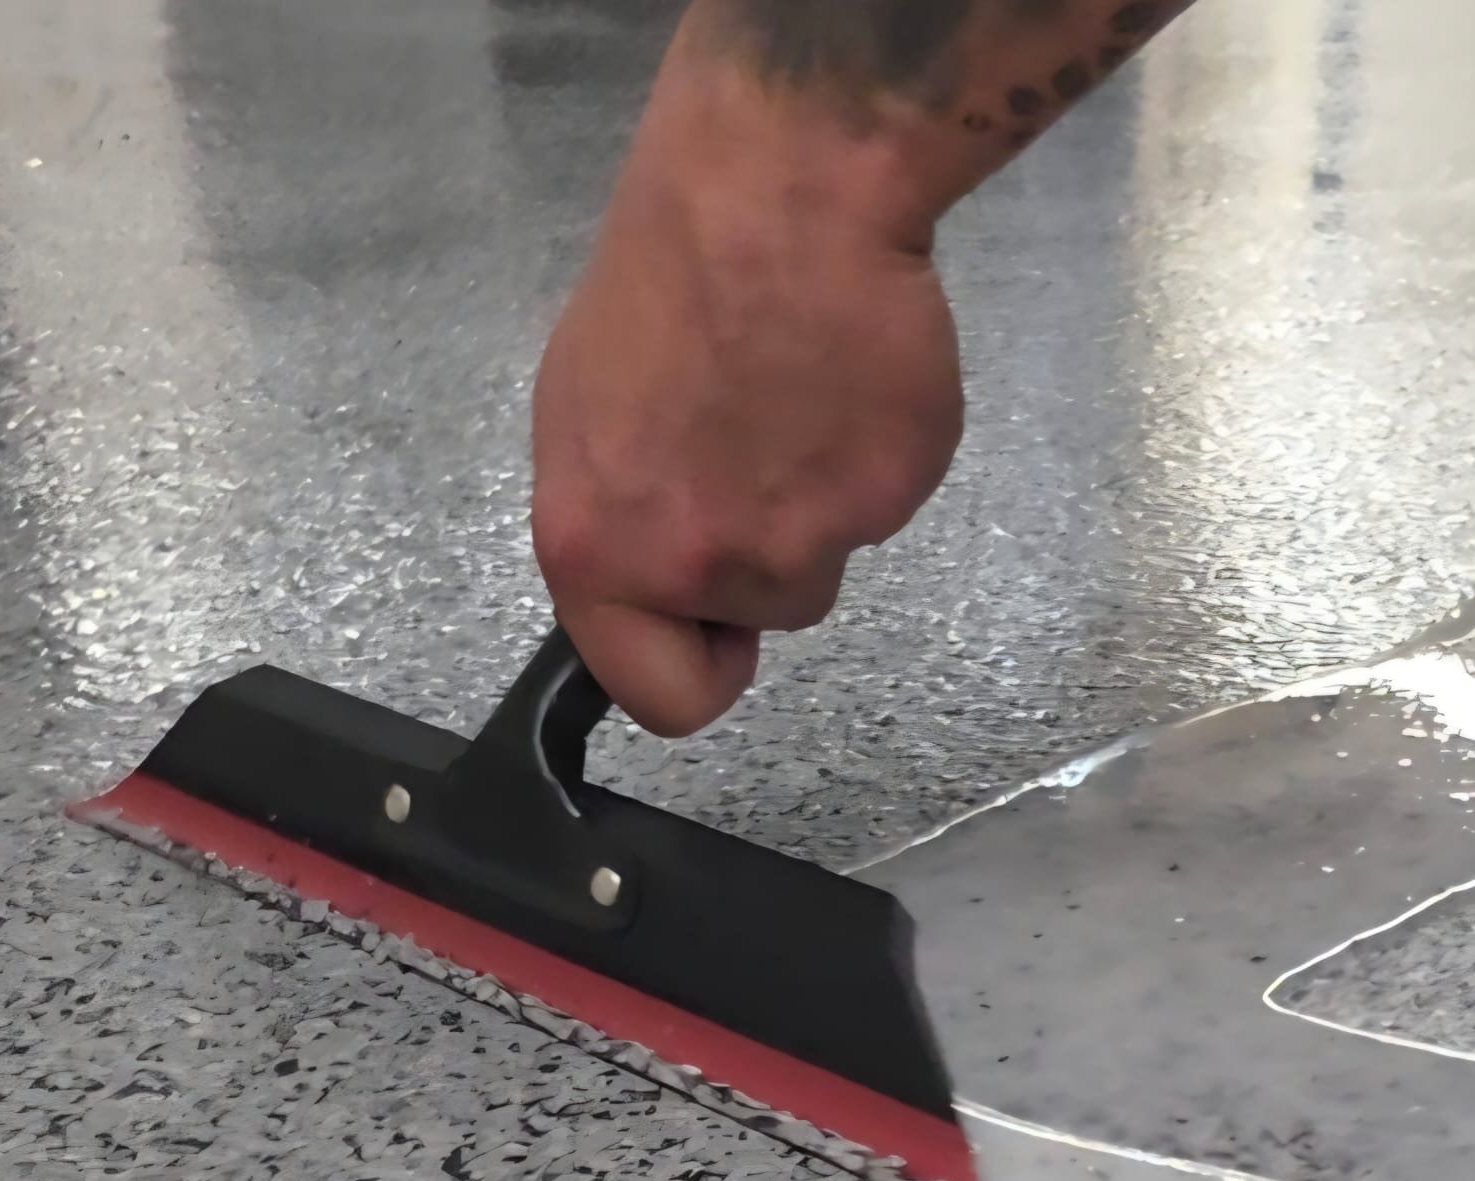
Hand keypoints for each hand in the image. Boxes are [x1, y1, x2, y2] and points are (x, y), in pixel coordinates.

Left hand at [531, 45, 964, 736]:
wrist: (777, 191)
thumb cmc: (668, 281)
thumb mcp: (586, 416)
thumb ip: (619, 526)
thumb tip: (654, 578)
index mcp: (600, 550)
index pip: (656, 696)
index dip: (693, 668)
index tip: (714, 631)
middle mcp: (700, 561)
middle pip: (757, 620)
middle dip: (764, 555)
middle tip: (756, 452)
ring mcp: (805, 535)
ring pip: (822, 562)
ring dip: (818, 501)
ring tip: (795, 400)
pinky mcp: (888, 495)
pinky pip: (882, 504)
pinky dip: (871, 455)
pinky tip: (842, 381)